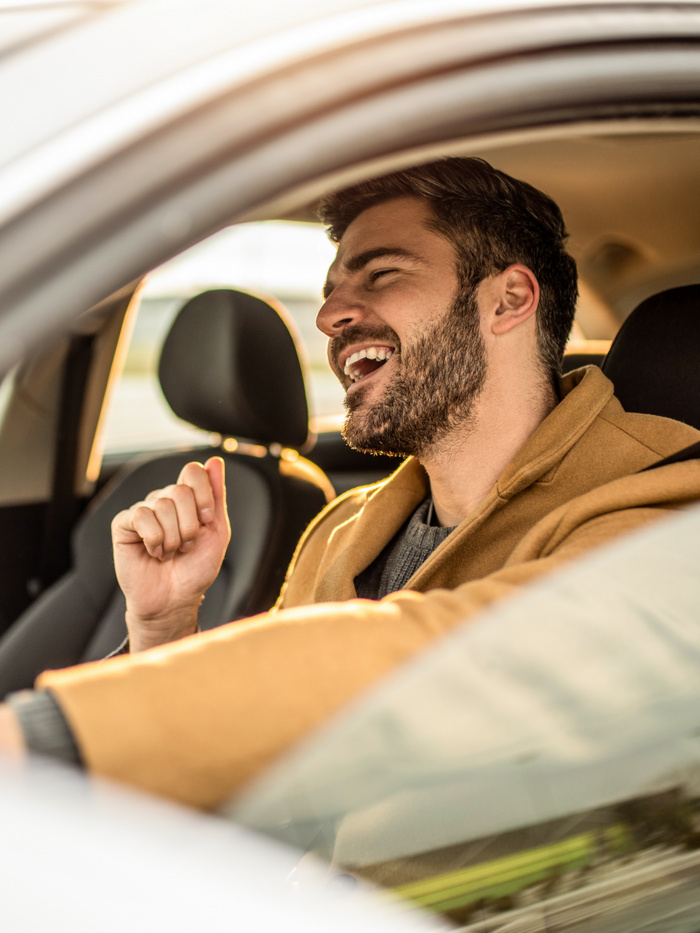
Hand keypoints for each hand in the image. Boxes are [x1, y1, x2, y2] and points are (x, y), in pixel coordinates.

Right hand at [112, 457, 230, 651]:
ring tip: (170, 553)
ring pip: (161, 505)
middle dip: (190, 525)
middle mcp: (164, 500)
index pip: (193, 472)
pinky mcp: (124, 524)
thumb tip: (215, 460)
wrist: (175, 599)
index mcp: (187, 499)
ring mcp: (143, 511)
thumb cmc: (196, 568)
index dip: (204, 495)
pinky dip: (154, 539)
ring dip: (173, 537)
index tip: (207, 521)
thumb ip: (216, 496)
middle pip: (179, 490)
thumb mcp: (217, 532)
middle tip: (186, 546)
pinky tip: (154, 552)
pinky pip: (140, 516)